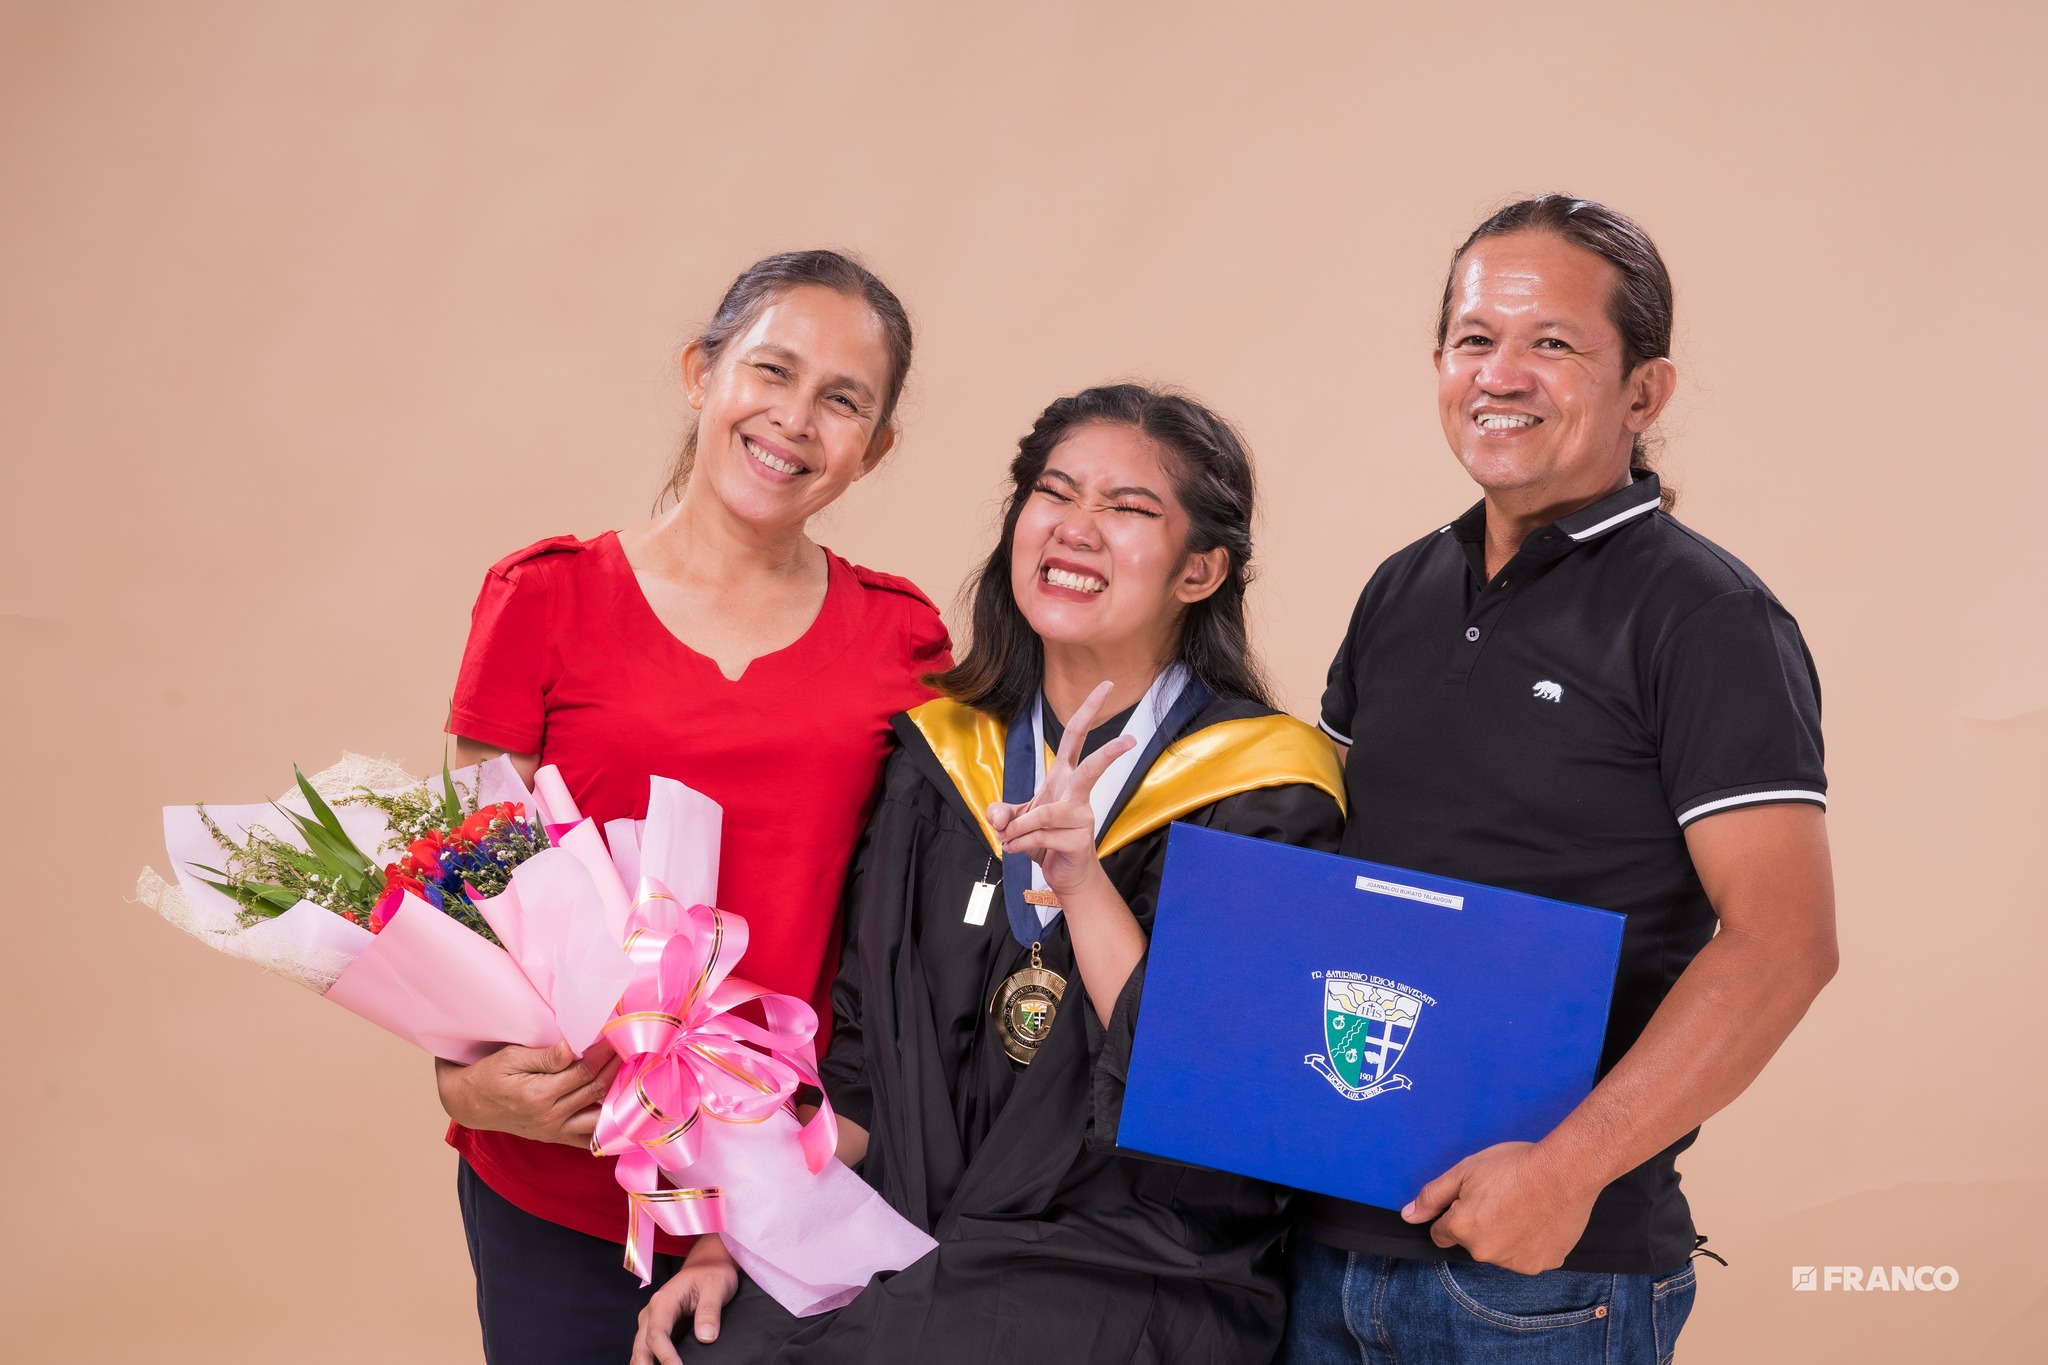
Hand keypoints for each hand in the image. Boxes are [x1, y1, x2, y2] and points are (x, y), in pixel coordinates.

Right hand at [433, 1038, 618, 1146]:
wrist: (469, 1104)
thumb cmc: (488, 1075)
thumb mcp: (510, 1058)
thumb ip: (545, 1057)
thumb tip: (573, 1046)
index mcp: (538, 1095)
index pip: (583, 1071)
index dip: (604, 1053)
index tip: (617, 1036)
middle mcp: (549, 1117)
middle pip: (595, 1091)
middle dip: (616, 1068)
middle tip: (632, 1049)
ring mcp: (552, 1130)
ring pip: (597, 1117)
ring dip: (618, 1098)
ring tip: (633, 1077)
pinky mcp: (553, 1137)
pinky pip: (586, 1139)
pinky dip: (605, 1129)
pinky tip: (622, 1115)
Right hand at [633, 1235, 739, 1363]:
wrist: (707, 1264)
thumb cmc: (712, 1273)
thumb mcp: (717, 1286)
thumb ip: (709, 1311)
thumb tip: (706, 1337)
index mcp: (663, 1301)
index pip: (657, 1334)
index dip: (665, 1356)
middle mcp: (651, 1312)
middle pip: (641, 1347)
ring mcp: (651, 1322)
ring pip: (640, 1351)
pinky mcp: (656, 1329)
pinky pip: (647, 1350)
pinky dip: (651, 1363)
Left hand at [986, 680, 1134, 900]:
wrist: (1062, 874)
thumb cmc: (1043, 838)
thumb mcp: (1015, 820)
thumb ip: (1001, 812)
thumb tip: (999, 818)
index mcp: (1065, 778)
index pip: (1076, 736)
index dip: (1088, 710)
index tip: (1106, 686)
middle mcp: (1078, 794)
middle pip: (1093, 767)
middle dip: (1111, 752)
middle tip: (1131, 739)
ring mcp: (1083, 817)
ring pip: (1043, 814)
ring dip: (1018, 829)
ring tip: (1010, 839)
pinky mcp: (1080, 840)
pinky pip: (1041, 836)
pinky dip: (1020, 843)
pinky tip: (1021, 849)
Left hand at [1401, 1141, 1601, 1273]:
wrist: (1565, 1171)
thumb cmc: (1514, 1165)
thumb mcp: (1464, 1170)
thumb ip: (1432, 1196)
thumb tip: (1408, 1216)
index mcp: (1463, 1229)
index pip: (1441, 1233)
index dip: (1453, 1213)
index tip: (1471, 1198)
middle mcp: (1486, 1253)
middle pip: (1471, 1242)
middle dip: (1478, 1224)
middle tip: (1500, 1197)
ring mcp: (1516, 1263)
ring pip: (1500, 1251)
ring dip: (1504, 1235)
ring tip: (1522, 1205)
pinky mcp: (1543, 1264)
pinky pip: (1527, 1255)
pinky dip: (1530, 1241)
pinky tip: (1538, 1218)